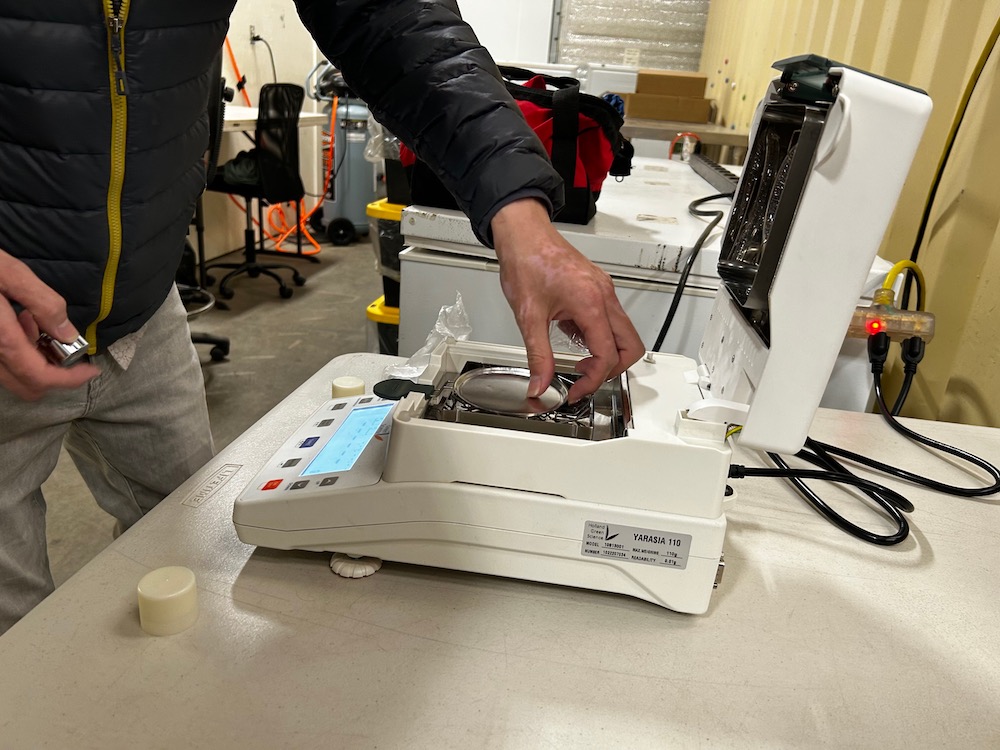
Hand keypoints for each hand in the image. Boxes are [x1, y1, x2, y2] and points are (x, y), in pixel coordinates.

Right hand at [0, 250, 98, 399]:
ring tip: (38, 325)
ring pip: (10, 376)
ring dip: (35, 362)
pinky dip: (16, 352)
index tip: (92, 369)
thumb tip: (67, 334)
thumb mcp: (8, 273)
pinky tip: (19, 321)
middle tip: (69, 347)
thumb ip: (42, 303)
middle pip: (25, 386)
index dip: (70, 380)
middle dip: (54, 375)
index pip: (39, 377)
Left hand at [491, 198, 644, 402]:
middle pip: (631, 346)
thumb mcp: (528, 317)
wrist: (524, 234)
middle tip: (585, 378)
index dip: (593, 380)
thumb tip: (540, 385)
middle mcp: (604, 296)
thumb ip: (538, 356)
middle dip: (612, 370)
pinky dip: (598, 336)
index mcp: (591, 303)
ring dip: (606, 353)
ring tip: (578, 359)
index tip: (575, 390)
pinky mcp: (598, 288)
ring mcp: (604, 291)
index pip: (608, 355)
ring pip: (624, 334)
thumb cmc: (527, 262)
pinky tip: (573, 335)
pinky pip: (611, 320)